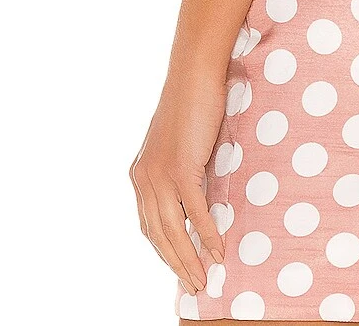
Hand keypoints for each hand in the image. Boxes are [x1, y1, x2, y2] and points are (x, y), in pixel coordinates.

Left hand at [129, 71, 227, 296]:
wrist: (194, 73)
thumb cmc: (192, 103)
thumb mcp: (180, 146)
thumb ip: (182, 173)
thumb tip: (198, 200)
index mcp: (140, 175)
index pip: (150, 225)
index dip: (165, 251)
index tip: (180, 269)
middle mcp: (143, 178)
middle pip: (159, 235)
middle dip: (176, 264)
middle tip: (194, 286)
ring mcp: (160, 174)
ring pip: (174, 230)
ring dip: (190, 258)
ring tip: (204, 278)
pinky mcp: (181, 168)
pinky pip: (195, 211)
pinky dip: (207, 234)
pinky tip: (218, 250)